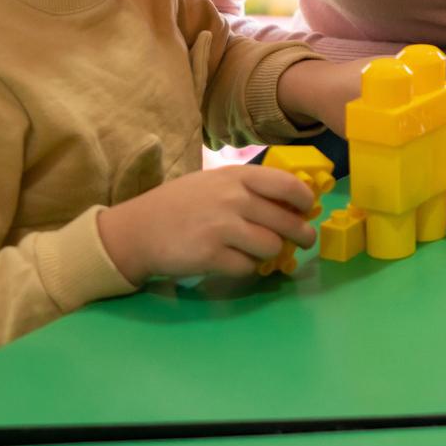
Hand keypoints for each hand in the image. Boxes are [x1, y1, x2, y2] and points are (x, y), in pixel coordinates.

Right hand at [98, 166, 317, 284]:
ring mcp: (222, 227)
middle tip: (304, 241)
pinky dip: (246, 268)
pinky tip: (233, 261)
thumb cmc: (179, 204)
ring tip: (258, 251)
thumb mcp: (214, 183)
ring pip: (271, 246)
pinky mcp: (211, 256)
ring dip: (270, 253)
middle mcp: (233, 199)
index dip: (305, 200)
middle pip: (287, 221)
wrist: (137, 229)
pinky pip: (248, 267)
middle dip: (301, 234)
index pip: (287, 184)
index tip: (308, 209)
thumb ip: (248, 189)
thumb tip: (291, 203)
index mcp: (236, 176)